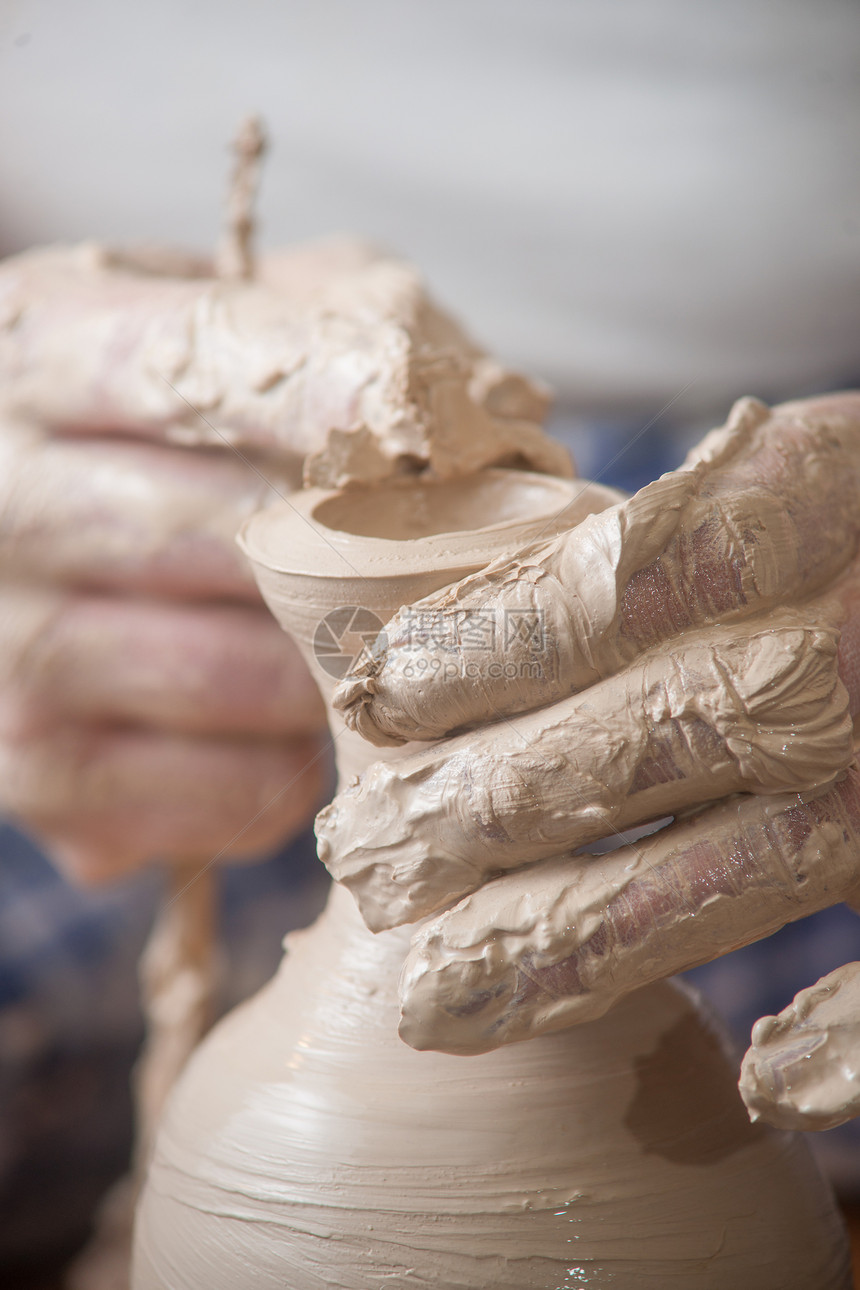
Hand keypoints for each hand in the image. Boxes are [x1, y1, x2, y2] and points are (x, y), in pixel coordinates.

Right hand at [0, 235, 562, 883]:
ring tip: (363, 644)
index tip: (423, 434)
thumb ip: (342, 320)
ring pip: (240, 677)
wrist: (59, 531)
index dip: (330, 397)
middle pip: (234, 536)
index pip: (195, 365)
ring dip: (332, 674)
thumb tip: (448, 425)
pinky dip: (289, 770)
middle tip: (438, 564)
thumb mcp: (243, 318)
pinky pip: (221, 792)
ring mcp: (6, 642)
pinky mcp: (32, 765)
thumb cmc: (185, 418)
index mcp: (37, 349)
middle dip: (361, 559)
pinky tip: (290, 728)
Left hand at [319, 391, 859, 1129]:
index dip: (474, 655)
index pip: (604, 590)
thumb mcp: (794, 468)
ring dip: (566, 947)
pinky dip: (842, 1037)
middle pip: (628, 748)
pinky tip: (765, 1084)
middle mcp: (847, 647)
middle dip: (477, 814)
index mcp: (806, 507)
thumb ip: (666, 529)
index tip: (371, 703)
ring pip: (721, 879)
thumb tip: (451, 624)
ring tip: (433, 1002)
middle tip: (363, 865)